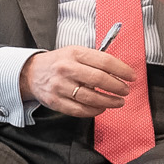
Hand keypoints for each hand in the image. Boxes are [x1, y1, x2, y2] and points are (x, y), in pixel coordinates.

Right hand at [20, 45, 135, 116]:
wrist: (31, 73)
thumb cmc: (59, 63)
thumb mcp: (75, 53)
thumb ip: (95, 60)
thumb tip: (121, 72)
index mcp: (74, 53)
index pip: (105, 61)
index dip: (122, 70)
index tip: (132, 77)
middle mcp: (66, 68)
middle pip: (99, 79)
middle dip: (118, 87)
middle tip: (125, 91)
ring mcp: (60, 86)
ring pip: (91, 97)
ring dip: (109, 102)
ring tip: (118, 102)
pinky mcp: (55, 101)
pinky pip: (80, 110)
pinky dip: (94, 111)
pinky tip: (101, 108)